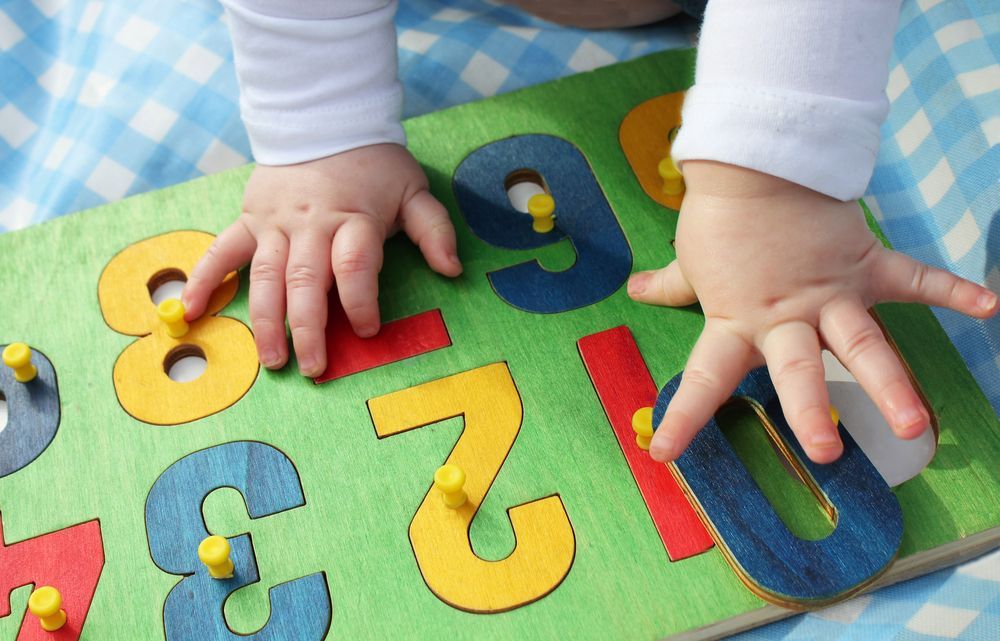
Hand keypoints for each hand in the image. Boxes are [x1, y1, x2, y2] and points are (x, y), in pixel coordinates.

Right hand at [182, 144, 462, 376]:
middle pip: (306, 282)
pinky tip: (191, 311)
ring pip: (265, 277)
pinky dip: (205, 280)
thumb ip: (433, 230)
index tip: (367, 331)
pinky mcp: (250, 219)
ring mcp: (275, 223)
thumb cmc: (374, 165)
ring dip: (266, 321)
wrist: (324, 120)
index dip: (360, 302)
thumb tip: (452, 270)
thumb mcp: (413, 190)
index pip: (354, 266)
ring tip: (272, 361)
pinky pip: (222, 251)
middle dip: (309, 329)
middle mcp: (311, 225)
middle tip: (313, 368)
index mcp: (353, 218)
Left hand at [628, 161, 997, 463]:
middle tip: (824, 453)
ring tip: (913, 423)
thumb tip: (635, 289)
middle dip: (811, 411)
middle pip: (798, 370)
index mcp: (736, 320)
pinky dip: (951, 289)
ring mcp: (829, 293)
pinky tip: (988, 307)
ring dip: (887, 382)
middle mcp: (785, 316)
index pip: (704, 378)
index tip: (662, 454)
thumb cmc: (719, 216)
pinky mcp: (863, 263)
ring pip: (860, 342)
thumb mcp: (690, 259)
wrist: (755, 161)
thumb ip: (669, 284)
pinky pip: (913, 278)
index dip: (683, 418)